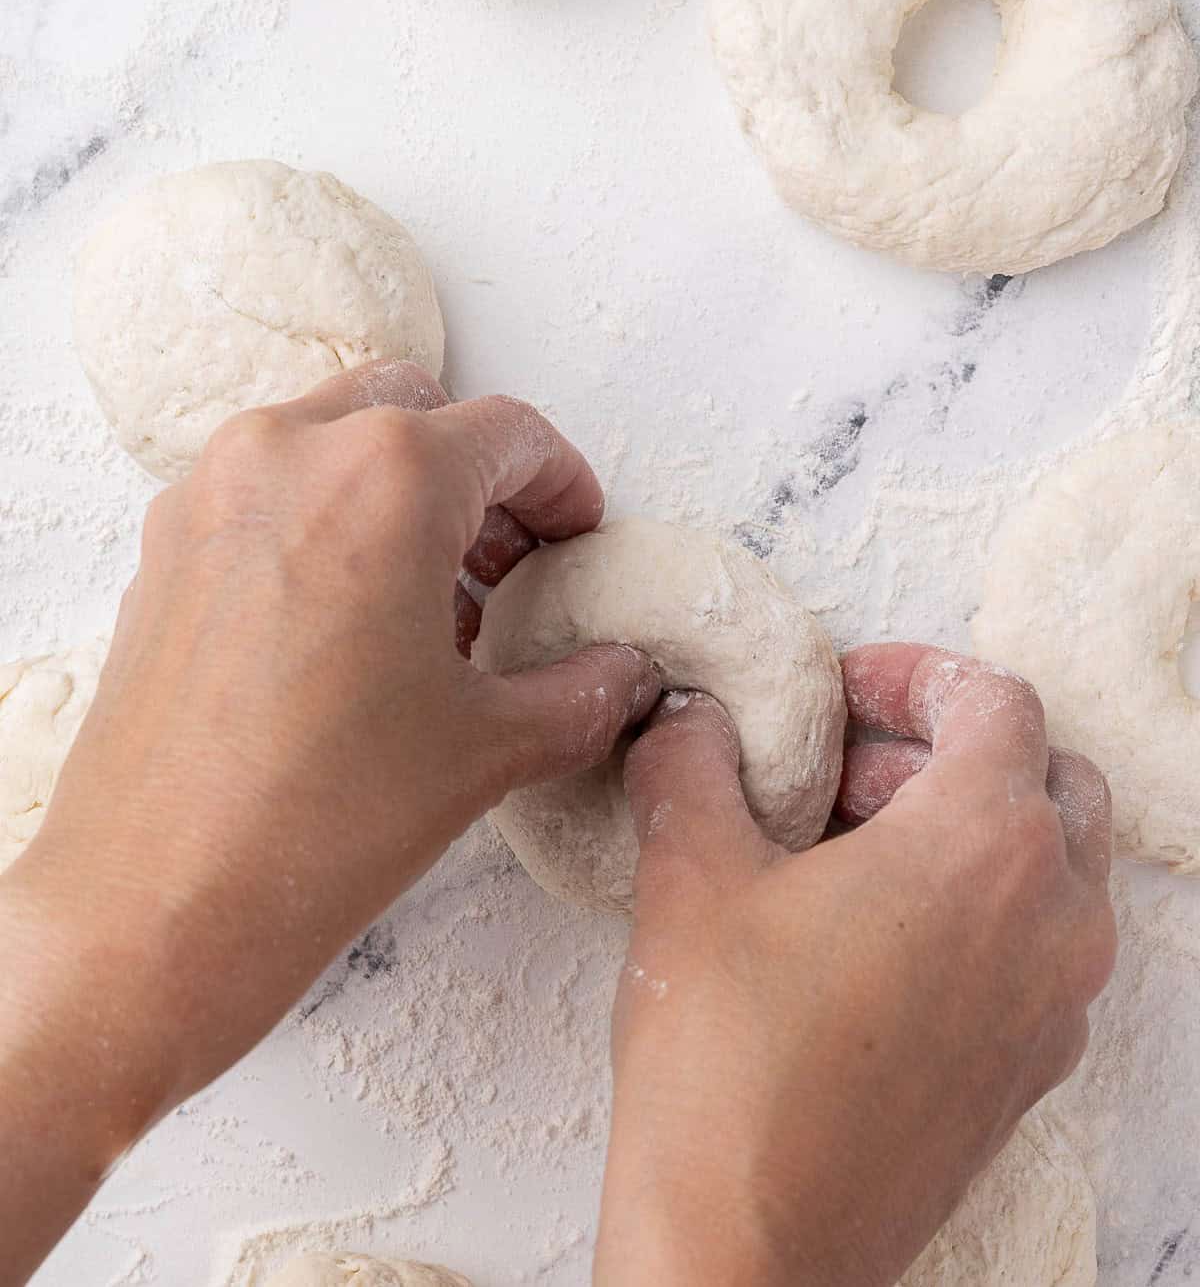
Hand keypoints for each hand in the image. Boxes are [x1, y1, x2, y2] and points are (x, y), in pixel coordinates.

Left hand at [0, 360, 659, 1284]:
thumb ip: (584, 689)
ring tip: (438, 600)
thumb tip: (623, 672)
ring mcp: (213, 492)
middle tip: (514, 563)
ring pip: (335, 440)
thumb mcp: (491, 747)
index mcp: (387, 477)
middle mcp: (290, 453)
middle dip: (480, 479)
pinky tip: (355, 622)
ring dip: (401, 492)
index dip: (565, 485)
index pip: (511, 433)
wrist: (156, 908)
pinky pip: (270, 489)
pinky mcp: (166, 544)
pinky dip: (326, 517)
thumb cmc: (317, 822)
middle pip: (417, 414)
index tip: (577, 535)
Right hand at [595, 645, 1115, 1286]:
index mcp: (988, 847)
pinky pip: (1032, 950)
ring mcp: (1052, 1007)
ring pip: (1050, 867)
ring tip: (842, 850)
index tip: (848, 687)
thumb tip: (690, 719)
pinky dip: (972, 909)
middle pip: (1048, 778)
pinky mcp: (1027, 1072)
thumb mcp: (689, 872)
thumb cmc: (727, 1061)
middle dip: (945, 750)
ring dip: (962, 829)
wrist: (747, 1247)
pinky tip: (860, 937)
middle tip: (843, 767)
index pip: (998, 702)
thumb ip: (693, 763)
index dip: (916, 672)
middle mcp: (1054, 922)